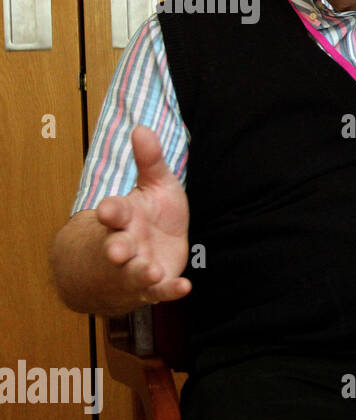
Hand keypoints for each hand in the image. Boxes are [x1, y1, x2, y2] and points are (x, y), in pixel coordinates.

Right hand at [95, 126, 191, 304]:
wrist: (139, 252)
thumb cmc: (147, 215)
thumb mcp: (154, 184)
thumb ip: (150, 161)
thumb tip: (143, 128)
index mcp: (123, 216)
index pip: (113, 212)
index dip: (110, 210)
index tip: (107, 209)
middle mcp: (124, 243)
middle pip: (115, 246)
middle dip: (116, 248)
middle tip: (117, 251)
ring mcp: (136, 266)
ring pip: (134, 272)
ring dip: (141, 272)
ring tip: (150, 271)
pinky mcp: (152, 285)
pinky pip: (159, 291)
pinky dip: (170, 290)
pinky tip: (184, 287)